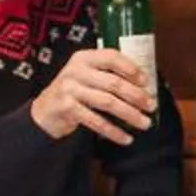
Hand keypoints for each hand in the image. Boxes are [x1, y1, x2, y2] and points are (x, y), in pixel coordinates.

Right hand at [32, 47, 158, 144]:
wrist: (44, 111)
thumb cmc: (73, 92)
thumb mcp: (86, 76)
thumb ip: (107, 74)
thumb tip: (143, 85)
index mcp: (84, 58)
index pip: (111, 57)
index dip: (131, 68)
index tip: (147, 81)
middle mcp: (76, 70)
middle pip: (114, 83)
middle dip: (137, 96)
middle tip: (152, 106)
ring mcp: (70, 89)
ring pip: (108, 102)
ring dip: (130, 114)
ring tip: (145, 123)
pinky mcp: (67, 108)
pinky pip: (96, 121)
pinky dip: (113, 131)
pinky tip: (126, 138)